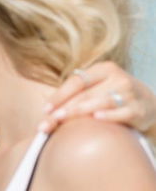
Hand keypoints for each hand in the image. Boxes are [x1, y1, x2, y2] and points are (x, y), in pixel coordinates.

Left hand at [38, 61, 155, 143]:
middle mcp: (118, 78)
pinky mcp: (139, 109)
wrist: (149, 104)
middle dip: (63, 109)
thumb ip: (75, 95)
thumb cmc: (112, 96)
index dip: (59, 95)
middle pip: (84, 94)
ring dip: (79, 112)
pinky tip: (96, 118)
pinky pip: (122, 112)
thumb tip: (45, 110)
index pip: (76, 81)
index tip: (45, 109)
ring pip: (100, 102)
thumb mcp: (96, 88)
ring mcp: (130, 93)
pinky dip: (109, 115)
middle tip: (47, 122)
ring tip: (61, 120)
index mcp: (104, 69)